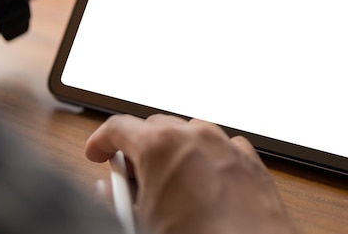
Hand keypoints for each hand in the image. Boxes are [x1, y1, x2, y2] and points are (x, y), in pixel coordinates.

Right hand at [85, 114, 298, 233]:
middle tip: (131, 176)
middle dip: (138, 147)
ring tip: (169, 186)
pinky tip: (202, 187)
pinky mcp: (247, 159)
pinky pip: (219, 147)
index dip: (102, 141)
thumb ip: (119, 199)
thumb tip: (111, 192)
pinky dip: (206, 160)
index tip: (99, 152)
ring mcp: (225, 144)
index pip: (118, 127)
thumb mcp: (142, 222)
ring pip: (189, 133)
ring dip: (174, 152)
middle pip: (154, 127)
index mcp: (161, 145)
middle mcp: (195, 136)